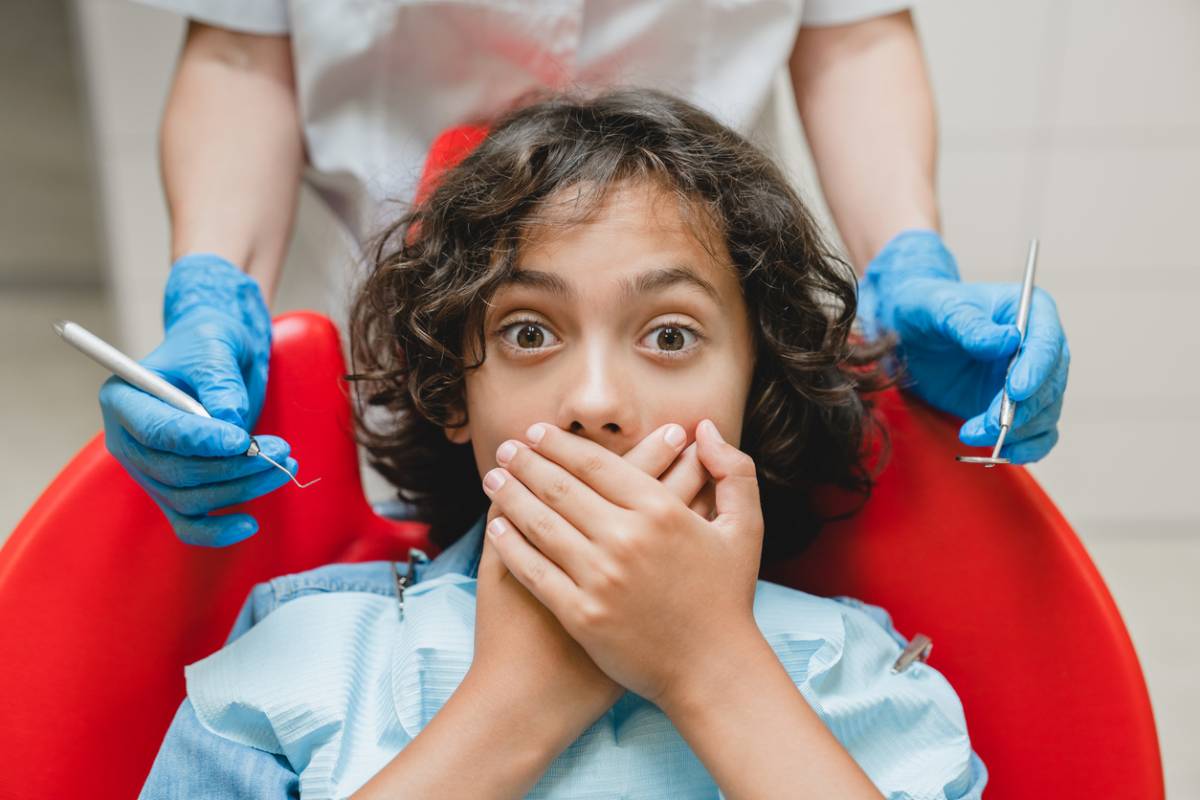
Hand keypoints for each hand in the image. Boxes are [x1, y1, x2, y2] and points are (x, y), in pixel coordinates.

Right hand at [97, 253, 288, 546]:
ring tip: (284, 463)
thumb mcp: (216, 348)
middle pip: (175, 471)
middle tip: (279, 450)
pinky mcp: (174, 489)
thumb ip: (219, 381)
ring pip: (189, 498)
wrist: (221, 357)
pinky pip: (188, 523)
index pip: (158, 431)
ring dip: (241, 489)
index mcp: (124, 400)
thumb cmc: (210, 344)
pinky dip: (216, 531)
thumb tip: (230, 420)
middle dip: (232, 467)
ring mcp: (150, 469)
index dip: (200, 440)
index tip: (243, 439)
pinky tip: (249, 525)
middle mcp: (129, 440)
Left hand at [481, 419, 762, 704]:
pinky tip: (496, 528)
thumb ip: (734, 471)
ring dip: (510, 495)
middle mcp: (627, 539)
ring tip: (492, 478)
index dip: (560, 444)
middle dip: (527, 462)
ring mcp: (601, 578)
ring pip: (541, 524)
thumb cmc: (727, 598)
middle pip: (561, 488)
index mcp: (662, 512)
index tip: (537, 432)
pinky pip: (534, 571)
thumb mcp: (746, 528)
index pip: (596, 464)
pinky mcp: (581, 615)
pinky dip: (510, 545)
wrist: (713, 671)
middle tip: (506, 447)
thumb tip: (707, 430)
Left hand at [858, 229, 1069, 462]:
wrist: (907, 332)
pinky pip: (1035, 433)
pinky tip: (1001, 454)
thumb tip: (1007, 341)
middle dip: (1021, 409)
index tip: (1014, 391)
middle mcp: (1038, 347)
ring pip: (1044, 413)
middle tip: (989, 424)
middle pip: (1050, 384)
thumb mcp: (939, 308)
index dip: (1035, 369)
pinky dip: (1025, 448)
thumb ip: (970, 324)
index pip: (1046, 343)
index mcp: (1032, 311)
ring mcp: (1028, 379)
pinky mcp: (1014, 407)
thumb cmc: (926, 308)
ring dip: (1016, 432)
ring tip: (973, 434)